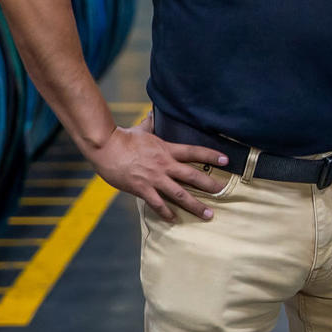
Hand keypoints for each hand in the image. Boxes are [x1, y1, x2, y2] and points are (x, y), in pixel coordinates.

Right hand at [82, 114, 230, 222]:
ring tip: (208, 214)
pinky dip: (167, 213)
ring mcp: (154, 178)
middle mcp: (164, 165)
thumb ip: (150, 123)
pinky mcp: (142, 189)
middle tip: (223, 192)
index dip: (211, 155)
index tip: (225, 160)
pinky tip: (174, 219)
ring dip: (195, 205)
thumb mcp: (141, 129)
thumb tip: (153, 112)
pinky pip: (157, 204)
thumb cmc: (123, 138)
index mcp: (166, 149)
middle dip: (209, 185)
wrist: (106, 148)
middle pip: (192, 176)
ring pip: (179, 194)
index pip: (194, 152)